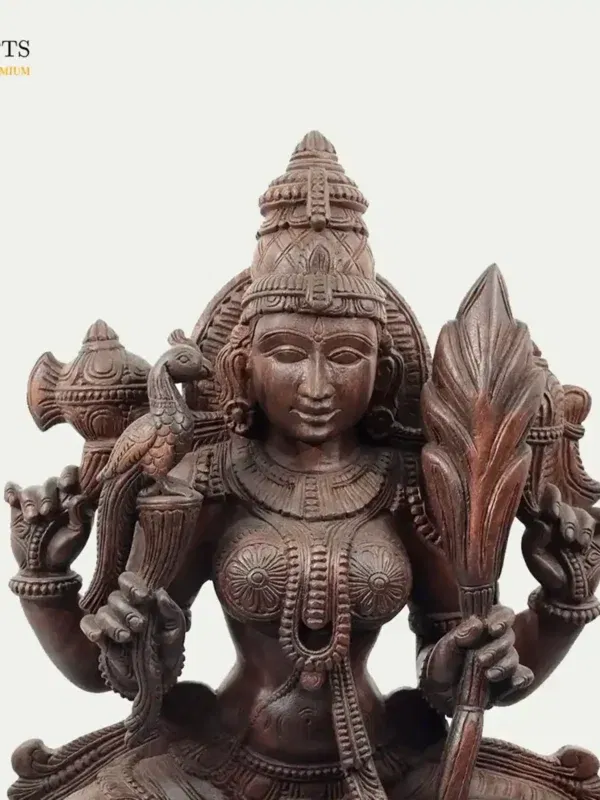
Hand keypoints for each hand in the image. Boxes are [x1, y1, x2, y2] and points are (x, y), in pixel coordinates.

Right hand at [5, 466, 93, 573]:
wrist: (42, 569)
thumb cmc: (65, 551)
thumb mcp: (78, 535)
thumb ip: (81, 516)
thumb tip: (79, 497)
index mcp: (73, 499)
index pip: (73, 475)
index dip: (70, 474)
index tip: (67, 485)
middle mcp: (56, 497)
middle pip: (51, 482)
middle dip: (48, 496)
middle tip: (47, 513)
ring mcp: (36, 502)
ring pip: (32, 489)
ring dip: (31, 502)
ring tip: (33, 519)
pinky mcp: (19, 509)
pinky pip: (13, 491)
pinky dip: (11, 491)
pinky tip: (11, 499)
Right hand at [80, 572, 186, 697]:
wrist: (158, 674)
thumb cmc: (168, 645)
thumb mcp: (176, 628)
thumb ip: (171, 611)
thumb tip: (160, 593)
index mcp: (141, 599)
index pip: (128, 580)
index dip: (132, 585)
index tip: (144, 597)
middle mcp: (124, 606)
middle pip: (115, 597)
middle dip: (126, 610)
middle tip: (140, 625)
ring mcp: (111, 621)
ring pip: (102, 613)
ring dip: (113, 624)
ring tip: (127, 637)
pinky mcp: (101, 636)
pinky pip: (88, 625)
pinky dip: (91, 628)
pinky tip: (97, 636)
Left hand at [423, 605, 532, 708]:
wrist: (441, 691)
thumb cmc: (444, 662)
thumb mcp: (447, 646)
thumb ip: (461, 633)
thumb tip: (479, 624)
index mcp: (484, 626)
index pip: (503, 614)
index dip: (503, 619)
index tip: (493, 629)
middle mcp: (497, 641)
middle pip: (509, 637)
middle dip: (497, 649)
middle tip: (481, 660)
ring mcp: (504, 661)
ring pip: (514, 658)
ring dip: (503, 666)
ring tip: (488, 674)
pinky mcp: (509, 681)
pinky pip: (523, 677)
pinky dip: (521, 678)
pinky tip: (514, 682)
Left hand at [522, 483, 599, 603]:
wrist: (570, 594)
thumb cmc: (547, 572)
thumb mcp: (533, 558)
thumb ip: (532, 539)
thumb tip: (542, 523)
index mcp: (546, 520)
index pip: (550, 497)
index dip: (552, 499)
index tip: (553, 514)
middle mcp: (564, 520)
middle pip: (569, 508)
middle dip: (569, 521)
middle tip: (568, 539)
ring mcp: (583, 528)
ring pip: (586, 515)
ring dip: (584, 527)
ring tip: (581, 545)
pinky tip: (596, 533)